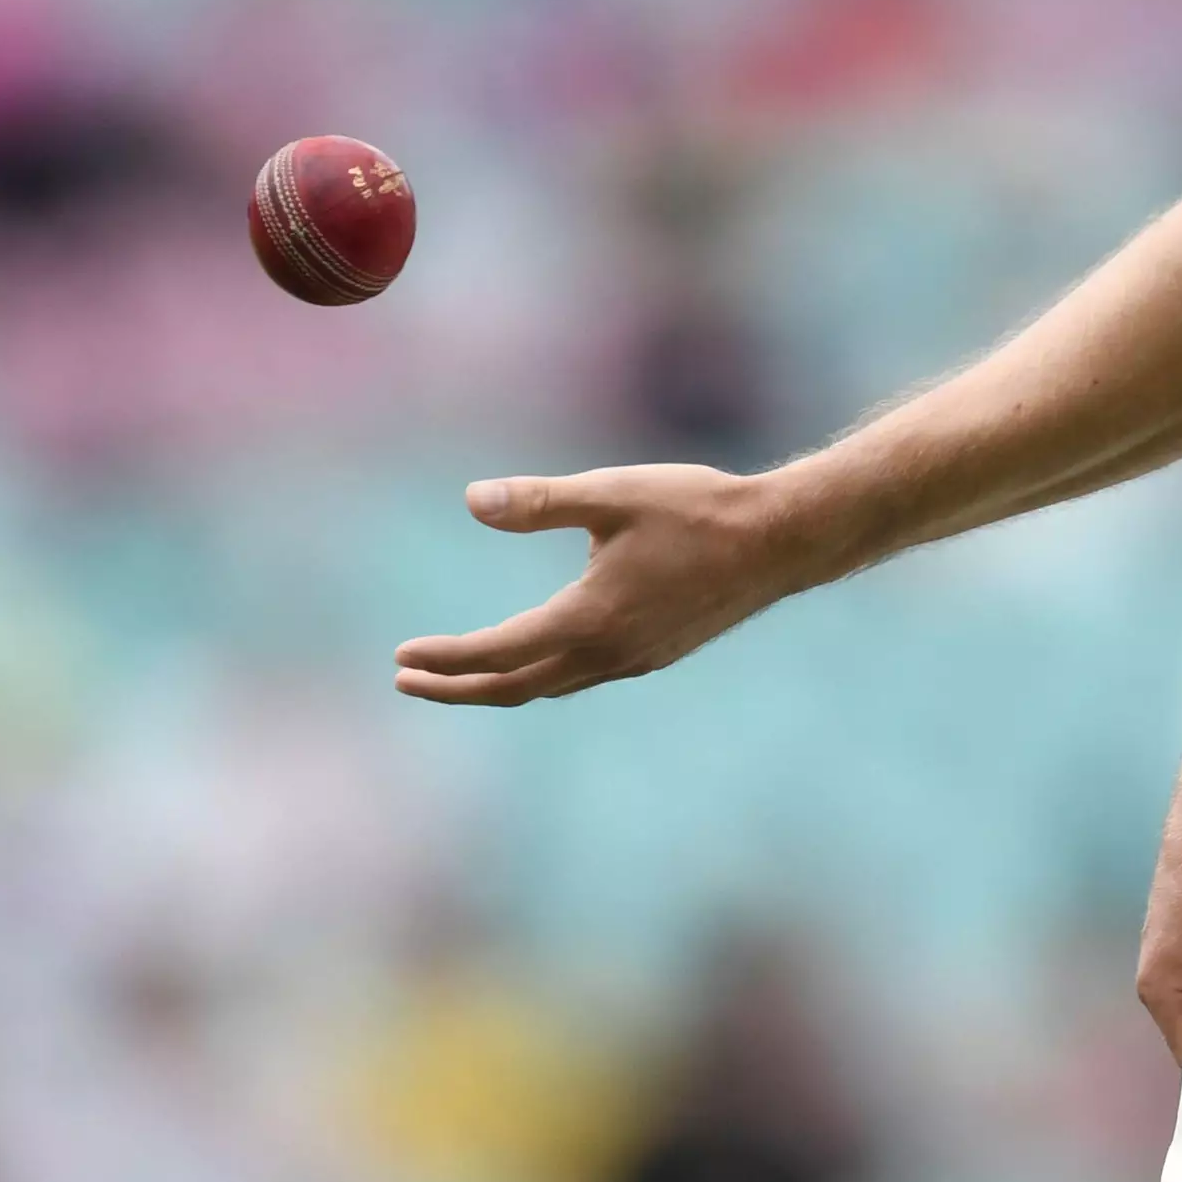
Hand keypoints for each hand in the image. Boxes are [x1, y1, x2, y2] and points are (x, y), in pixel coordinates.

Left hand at [393, 464, 822, 706]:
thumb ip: (541, 501)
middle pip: (515, 687)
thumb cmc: (698, 508)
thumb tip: (472, 501)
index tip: (401, 658)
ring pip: (550, 687)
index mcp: (587, 619)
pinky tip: (540, 654)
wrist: (780, 542)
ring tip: (461, 674)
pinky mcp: (655, 655)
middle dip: (457, 687)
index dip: (444, 659)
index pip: (497, 653)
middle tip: (408, 679)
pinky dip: (543, 675)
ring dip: (499, 684)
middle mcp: (607, 654)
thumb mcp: (613, 494)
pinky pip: (582, 678)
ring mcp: (634, 661)